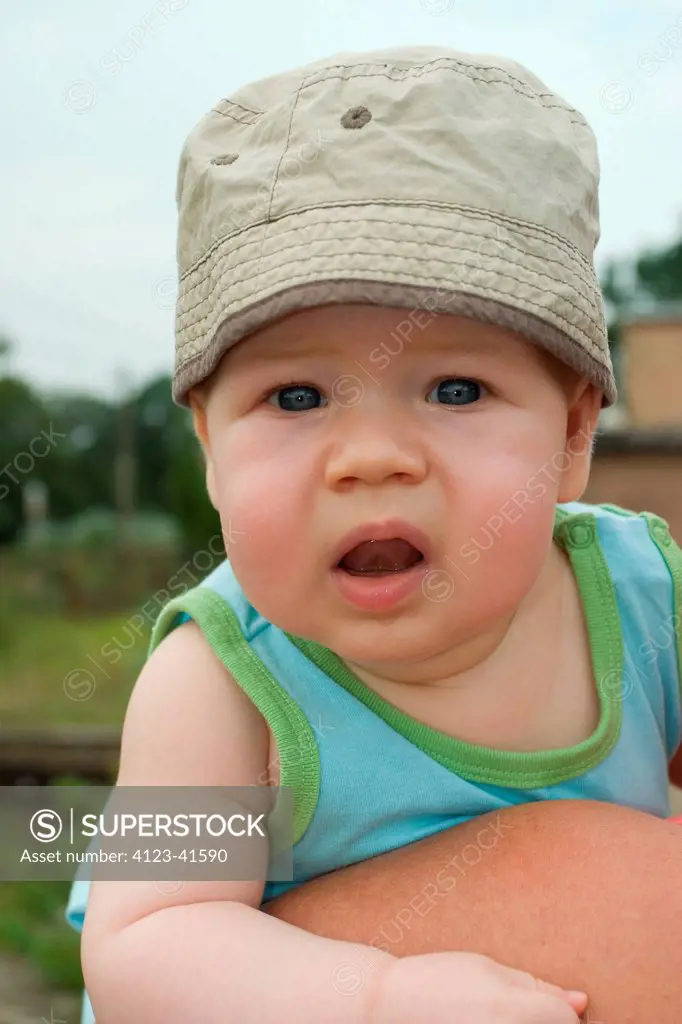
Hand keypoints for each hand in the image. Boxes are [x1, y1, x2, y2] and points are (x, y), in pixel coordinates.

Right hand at [370, 951, 587, 1022]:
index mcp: (514, 1011)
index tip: (546, 1004)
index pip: (567, 1019)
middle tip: (510, 1010)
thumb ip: (536, 988)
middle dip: (544, 1022)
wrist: (387, 1009)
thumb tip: (582, 1001)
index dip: (562, 1009)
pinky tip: (481, 1022)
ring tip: (492, 1015)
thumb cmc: (438, 979)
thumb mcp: (487, 969)